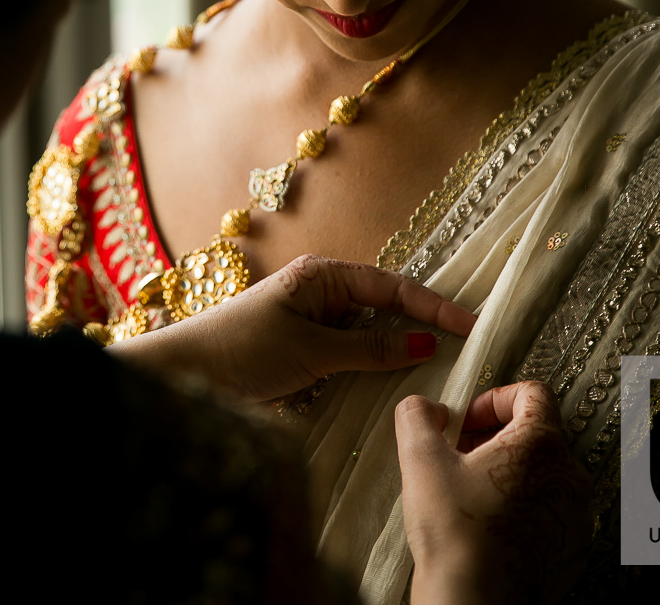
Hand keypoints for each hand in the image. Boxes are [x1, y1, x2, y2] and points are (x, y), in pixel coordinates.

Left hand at [110, 254, 475, 402]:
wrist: (187, 371)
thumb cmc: (243, 349)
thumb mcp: (313, 351)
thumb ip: (369, 349)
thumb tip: (425, 343)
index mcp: (323, 276)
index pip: (392, 287)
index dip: (434, 306)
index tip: (471, 324)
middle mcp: (321, 292)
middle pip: (386, 306)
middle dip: (424, 326)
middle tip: (468, 348)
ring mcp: (314, 320)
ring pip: (371, 333)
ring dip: (399, 349)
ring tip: (443, 368)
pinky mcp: (306, 349)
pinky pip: (352, 353)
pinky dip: (375, 365)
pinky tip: (396, 384)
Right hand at [396, 382, 591, 604]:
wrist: (475, 603)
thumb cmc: (456, 533)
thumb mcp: (420, 458)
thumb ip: (417, 415)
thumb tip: (425, 408)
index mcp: (540, 443)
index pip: (532, 392)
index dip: (492, 399)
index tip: (466, 423)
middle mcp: (570, 476)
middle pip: (536, 434)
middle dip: (493, 439)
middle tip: (458, 459)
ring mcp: (576, 515)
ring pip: (542, 475)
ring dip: (507, 474)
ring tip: (470, 496)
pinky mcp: (572, 549)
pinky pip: (548, 513)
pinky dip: (521, 509)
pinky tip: (488, 527)